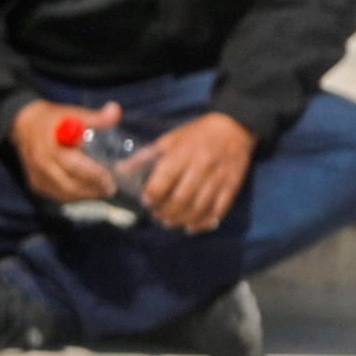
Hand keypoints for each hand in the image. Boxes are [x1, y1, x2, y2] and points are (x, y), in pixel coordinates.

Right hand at [12, 99, 122, 208]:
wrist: (24, 125)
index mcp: (51, 147)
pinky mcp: (37, 184)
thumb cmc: (54, 120)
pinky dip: (75, 196)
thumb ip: (95, 117)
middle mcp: (42, 164)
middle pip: (70, 185)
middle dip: (93, 189)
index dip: (94, 174)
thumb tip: (115, 110)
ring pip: (65, 194)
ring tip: (102, 189)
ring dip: (86, 195)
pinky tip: (87, 190)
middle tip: (111, 187)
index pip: (74, 166)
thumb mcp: (73, 114)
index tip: (111, 177)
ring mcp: (37, 176)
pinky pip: (59, 196)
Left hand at [138, 110, 255, 233]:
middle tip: (157, 216)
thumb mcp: (168, 140)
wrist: (234, 127)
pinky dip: (204, 222)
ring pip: (199, 207)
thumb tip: (121, 171)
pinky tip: (192, 227)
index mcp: (182, 154)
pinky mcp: (232, 186)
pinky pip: (219, 210)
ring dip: (182, 219)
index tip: (146, 202)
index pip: (164, 180)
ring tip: (170, 222)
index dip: (153, 195)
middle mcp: (201, 168)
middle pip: (181, 198)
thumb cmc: (196, 134)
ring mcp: (218, 179)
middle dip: (166, 212)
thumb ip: (145, 157)